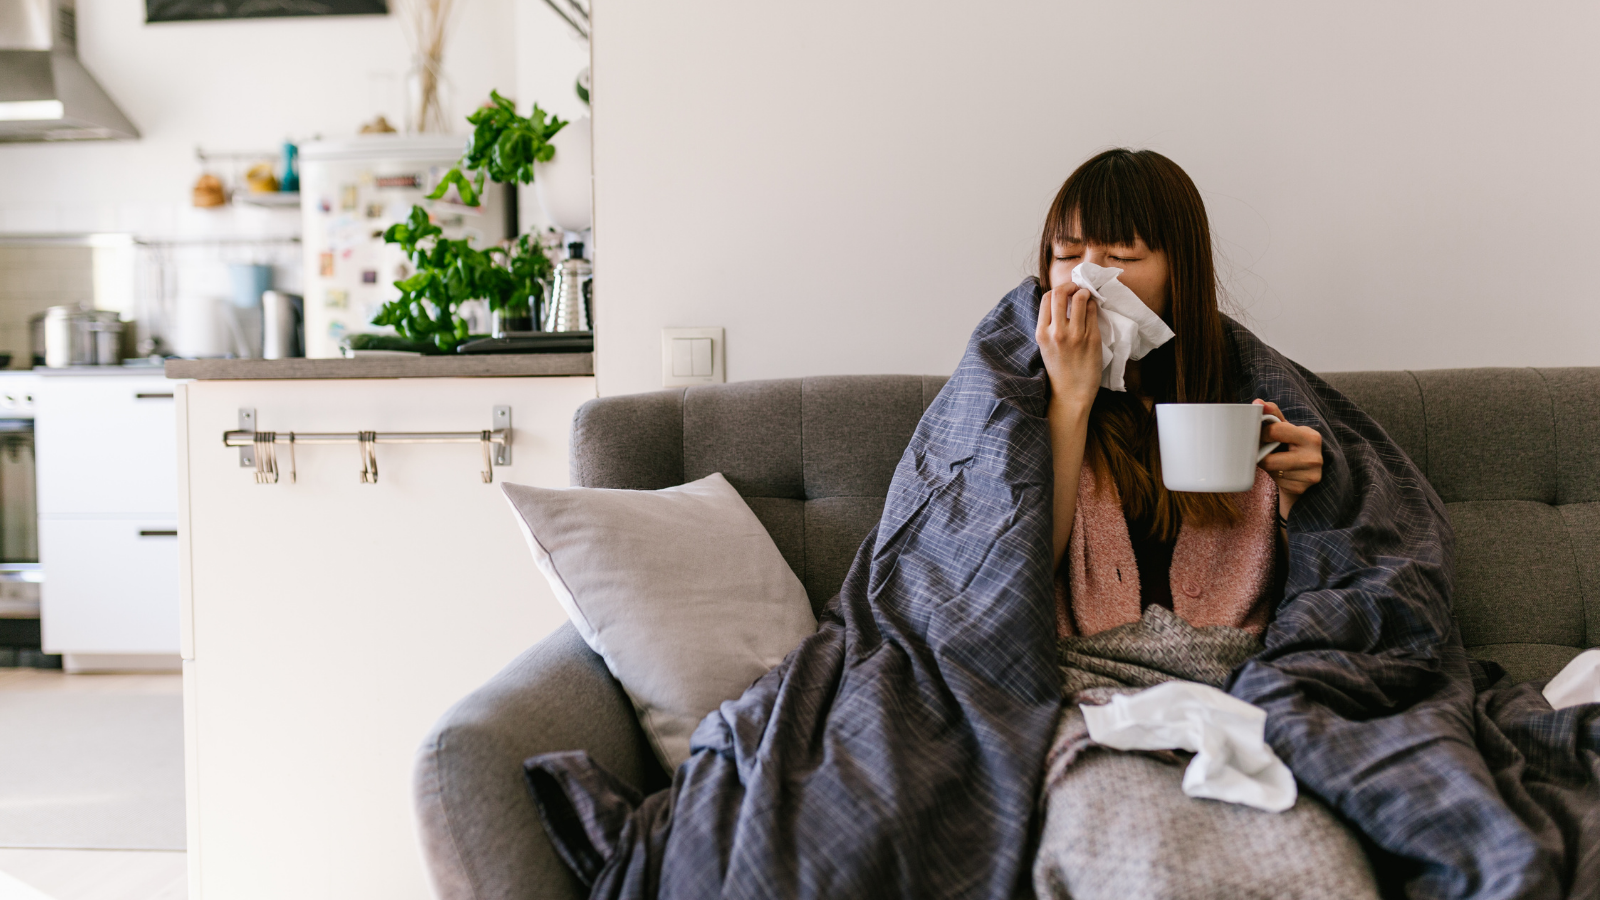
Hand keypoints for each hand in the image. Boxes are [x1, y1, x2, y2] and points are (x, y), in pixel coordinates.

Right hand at [1036, 284, 1101, 410]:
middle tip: (1077, 288)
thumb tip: (1060, 301)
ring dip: (1084, 293)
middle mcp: (1057, 332)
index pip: (1046, 298)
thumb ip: (1049, 325)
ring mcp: (1076, 335)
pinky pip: (1093, 312)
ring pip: (1081, 298)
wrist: (1071, 394)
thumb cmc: (1059, 370)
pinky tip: (1092, 310)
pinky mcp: (1092, 338)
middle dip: (1071, 285)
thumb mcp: (1045, 346)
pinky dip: (1093, 306)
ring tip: (1086, 297)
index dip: (1057, 290)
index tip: (1065, 291)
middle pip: (1061, 293)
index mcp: (1041, 333)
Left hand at [1254, 399, 1321, 518]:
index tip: (1260, 435)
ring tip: (1273, 460)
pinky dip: (1274, 476)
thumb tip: (1257, 402)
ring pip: (1271, 470)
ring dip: (1266, 465)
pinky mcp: (1301, 488)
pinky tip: (1281, 472)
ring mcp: (1309, 475)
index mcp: (1310, 436)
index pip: (1275, 431)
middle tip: (1263, 450)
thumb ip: (1273, 415)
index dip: (1262, 434)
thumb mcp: (1287, 428)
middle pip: (1269, 458)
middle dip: (1261, 454)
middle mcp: (1314, 457)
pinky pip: (1276, 482)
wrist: (1307, 471)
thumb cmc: (1293, 445)